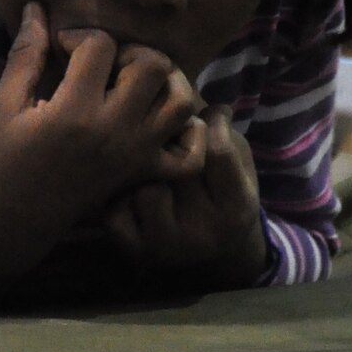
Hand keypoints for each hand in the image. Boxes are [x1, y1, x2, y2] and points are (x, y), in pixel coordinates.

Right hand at [0, 8, 204, 279]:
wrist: (12, 222)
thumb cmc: (0, 160)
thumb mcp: (4, 104)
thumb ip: (26, 55)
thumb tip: (37, 8)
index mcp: (74, 111)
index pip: (101, 45)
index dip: (78, 35)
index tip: (60, 49)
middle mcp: (114, 131)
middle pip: (153, 65)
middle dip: (130, 51)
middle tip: (103, 63)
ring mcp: (135, 155)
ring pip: (181, 102)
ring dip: (164, 83)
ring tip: (133, 84)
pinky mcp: (143, 175)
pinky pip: (190, 155)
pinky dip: (188, 134)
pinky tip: (160, 120)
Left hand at [106, 106, 266, 285]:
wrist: (209, 247)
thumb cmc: (221, 189)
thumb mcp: (237, 161)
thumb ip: (224, 133)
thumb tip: (204, 102)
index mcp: (236, 209)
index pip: (218, 152)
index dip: (208, 122)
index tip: (205, 113)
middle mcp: (202, 234)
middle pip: (177, 170)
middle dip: (170, 140)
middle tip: (166, 128)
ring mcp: (166, 246)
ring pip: (142, 189)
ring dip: (140, 167)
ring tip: (141, 154)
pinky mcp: (134, 250)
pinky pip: (114, 211)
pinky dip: (116, 192)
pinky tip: (123, 180)